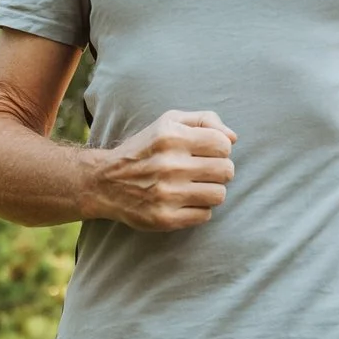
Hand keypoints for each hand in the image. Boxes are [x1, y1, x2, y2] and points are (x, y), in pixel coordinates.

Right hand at [85, 110, 236, 229]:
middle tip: (204, 171)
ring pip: (219, 195)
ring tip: (196, 187)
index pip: (223, 144)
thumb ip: (204, 120)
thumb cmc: (145, 149)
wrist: (104, 181)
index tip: (207, 152)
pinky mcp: (164, 218)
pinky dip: (199, 209)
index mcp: (171, 136)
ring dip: (211, 191)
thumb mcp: (168, 122)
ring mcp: (166, 194)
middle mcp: (168, 164)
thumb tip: (233, 138)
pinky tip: (184, 201)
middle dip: (220, 171)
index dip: (220, 149)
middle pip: (226, 171)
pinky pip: (205, 215)